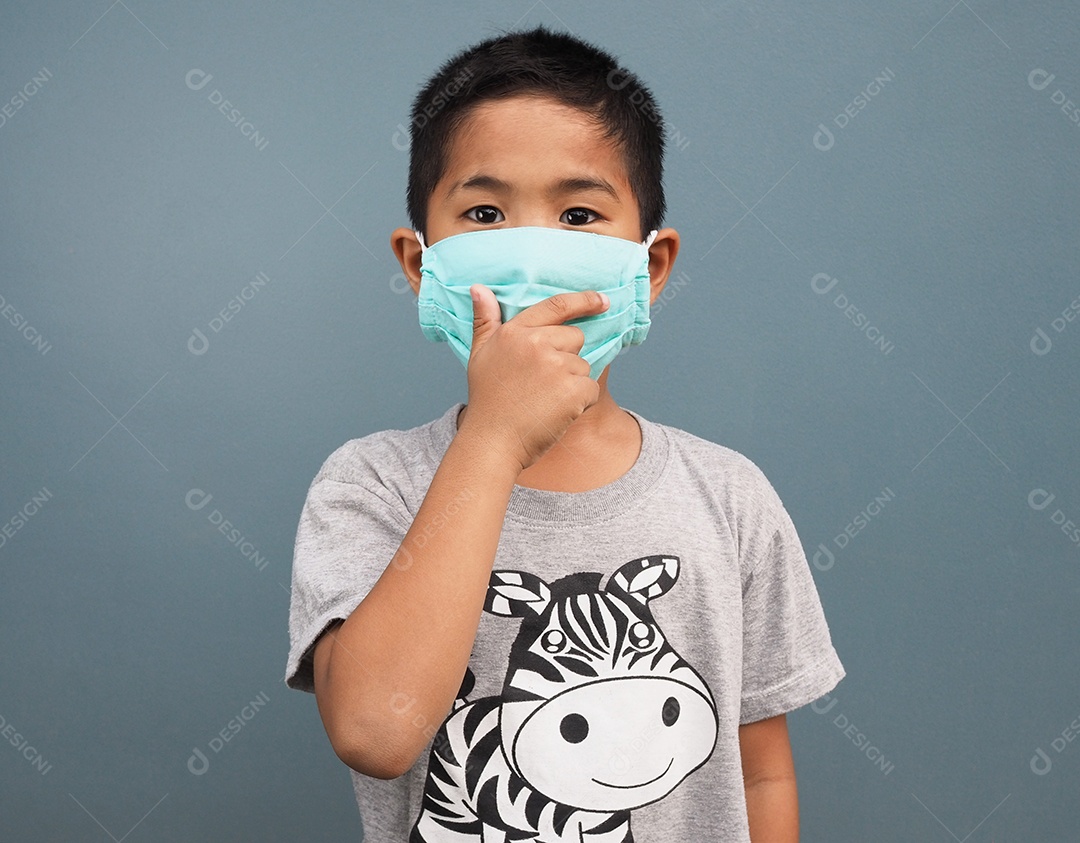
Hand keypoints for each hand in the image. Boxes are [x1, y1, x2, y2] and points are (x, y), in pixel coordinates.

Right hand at [457, 285, 609, 473]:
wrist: (492, 442)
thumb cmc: (487, 400)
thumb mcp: (480, 355)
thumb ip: (485, 321)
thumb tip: (479, 288)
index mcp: (515, 331)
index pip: (556, 306)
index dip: (584, 300)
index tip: (603, 300)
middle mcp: (535, 343)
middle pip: (575, 338)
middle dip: (567, 358)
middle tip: (542, 384)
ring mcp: (555, 365)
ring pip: (583, 366)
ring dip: (572, 384)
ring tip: (544, 401)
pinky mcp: (572, 389)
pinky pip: (590, 388)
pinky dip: (580, 403)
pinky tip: (557, 412)